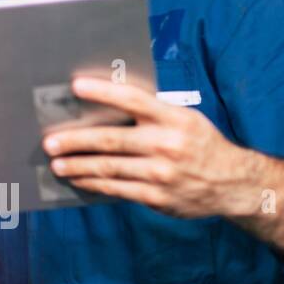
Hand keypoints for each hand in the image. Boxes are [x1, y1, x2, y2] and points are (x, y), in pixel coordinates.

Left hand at [43, 76, 259, 218]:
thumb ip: (152, 113)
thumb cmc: (200, 143)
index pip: (134, 100)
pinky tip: (77, 179)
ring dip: (78, 165)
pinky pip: (116, 189)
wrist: (234, 184)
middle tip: (49, 141)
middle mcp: (168, 144)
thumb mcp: (186, 119)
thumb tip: (104, 105)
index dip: (103, 93)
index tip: (76, 87)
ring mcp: (162, 173)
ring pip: (109, 168)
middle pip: (112, 139)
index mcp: (175, 118)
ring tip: (56, 163)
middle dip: (76, 140)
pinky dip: (93, 183)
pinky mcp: (157, 197)